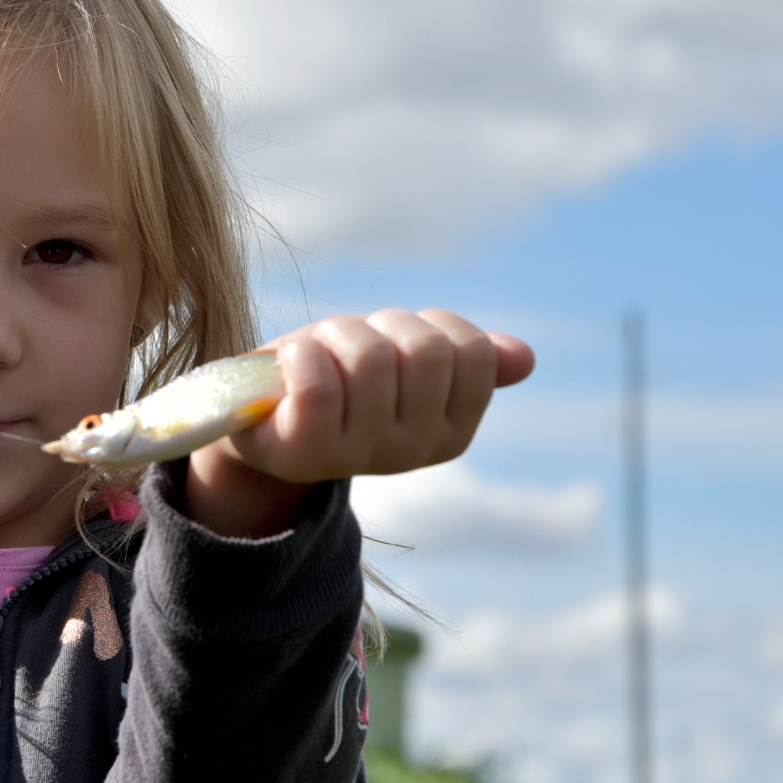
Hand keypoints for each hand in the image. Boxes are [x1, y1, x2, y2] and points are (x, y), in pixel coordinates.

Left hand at [187, 309, 532, 535]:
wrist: (258, 420)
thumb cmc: (338, 380)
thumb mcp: (403, 363)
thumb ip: (462, 361)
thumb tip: (524, 358)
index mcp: (451, 434)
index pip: (472, 353)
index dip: (427, 325)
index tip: (393, 340)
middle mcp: (411, 453)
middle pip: (425, 350)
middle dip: (381, 325)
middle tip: (347, 345)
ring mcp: (359, 457)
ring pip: (369, 356)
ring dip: (334, 335)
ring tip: (315, 356)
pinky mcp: (304, 451)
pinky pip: (317, 383)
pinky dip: (299, 355)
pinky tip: (288, 368)